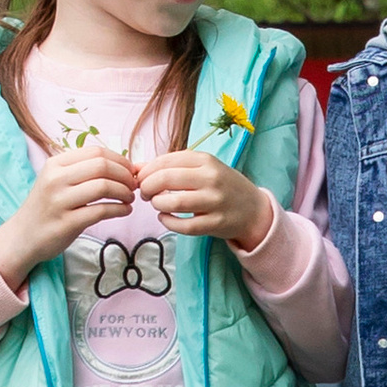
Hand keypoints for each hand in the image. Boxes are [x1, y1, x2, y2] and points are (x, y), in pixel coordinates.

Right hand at [0, 139, 138, 284]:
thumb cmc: (46, 207)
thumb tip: (124, 165)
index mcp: (55, 164)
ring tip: (129, 198)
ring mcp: (60, 201)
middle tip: (133, 185)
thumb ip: (84, 171)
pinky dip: (119, 209)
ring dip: (124, 192)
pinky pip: (101, 210)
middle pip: (102, 166)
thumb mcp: (57, 181)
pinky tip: (124, 210)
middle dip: (124, 175)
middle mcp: (56, 179)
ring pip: (104, 186)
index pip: (96, 152)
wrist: (23, 237)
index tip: (129, 170)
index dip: (119, 160)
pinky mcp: (67, 223)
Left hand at [130, 148, 277, 252]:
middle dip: (147, 187)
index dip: (146, 171)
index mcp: (205, 160)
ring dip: (157, 204)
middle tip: (144, 193)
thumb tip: (134, 169)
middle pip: (166, 179)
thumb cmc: (220, 185)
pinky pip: (184, 225)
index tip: (140, 179)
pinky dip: (168, 222)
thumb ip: (170, 166)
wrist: (252, 209)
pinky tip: (165, 217)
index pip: (166, 161)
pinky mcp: (216, 223)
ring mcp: (215, 201)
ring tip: (157, 204)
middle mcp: (211, 178)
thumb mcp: (201, 168)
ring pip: (174, 202)